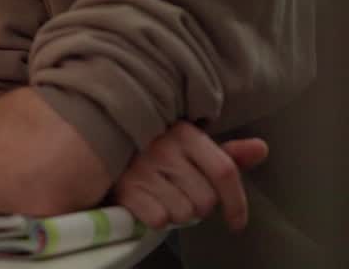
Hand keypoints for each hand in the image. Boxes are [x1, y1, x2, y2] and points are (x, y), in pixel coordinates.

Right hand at [113, 122, 267, 231]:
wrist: (94, 150)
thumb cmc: (148, 151)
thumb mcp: (187, 147)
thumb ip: (224, 154)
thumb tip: (261, 148)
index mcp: (185, 133)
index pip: (224, 171)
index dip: (237, 202)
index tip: (237, 222)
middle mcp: (165, 148)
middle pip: (206, 200)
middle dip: (196, 206)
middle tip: (178, 194)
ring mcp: (143, 168)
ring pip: (184, 213)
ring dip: (175, 212)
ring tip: (160, 196)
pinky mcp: (124, 188)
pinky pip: (159, 220)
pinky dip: (154, 218)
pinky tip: (145, 203)